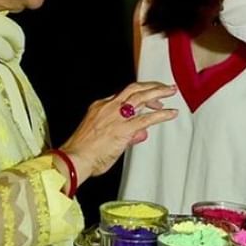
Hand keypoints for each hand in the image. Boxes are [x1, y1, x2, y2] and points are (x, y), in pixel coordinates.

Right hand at [58, 82, 178, 183]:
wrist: (74, 160)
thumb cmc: (83, 154)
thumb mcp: (103, 139)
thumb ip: (126, 136)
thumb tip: (141, 134)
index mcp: (99, 107)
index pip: (122, 96)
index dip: (138, 96)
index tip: (148, 100)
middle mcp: (108, 107)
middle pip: (133, 89)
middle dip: (151, 86)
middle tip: (164, 87)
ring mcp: (116, 116)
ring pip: (141, 96)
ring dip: (158, 92)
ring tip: (170, 91)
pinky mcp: (124, 128)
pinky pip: (147, 118)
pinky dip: (162, 115)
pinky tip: (171, 114)